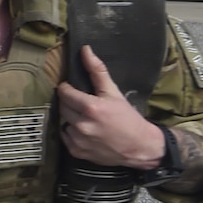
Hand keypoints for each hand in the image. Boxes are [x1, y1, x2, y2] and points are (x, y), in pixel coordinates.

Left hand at [58, 45, 166, 168]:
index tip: (70, 88)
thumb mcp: (114, 93)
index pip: (64, 93)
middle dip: (69, 102)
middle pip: (62, 107)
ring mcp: (78, 140)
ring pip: (63, 122)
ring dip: (70, 118)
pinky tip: (85, 131)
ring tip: (85, 117)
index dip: (66, 88)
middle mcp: (82, 125)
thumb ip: (97, 71)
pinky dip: (71, 132)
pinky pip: (65, 137)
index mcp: (91, 108)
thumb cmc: (128, 118)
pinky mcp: (76, 152)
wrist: (140, 147)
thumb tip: (85, 50)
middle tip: (80, 102)